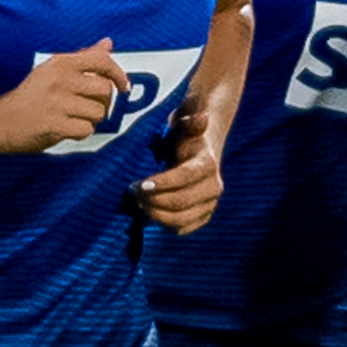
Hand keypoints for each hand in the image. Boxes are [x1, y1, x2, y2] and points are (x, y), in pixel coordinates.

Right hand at [0, 40, 128, 154]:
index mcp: (60, 63)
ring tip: (71, 118)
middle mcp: (59, 79)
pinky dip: (80, 133)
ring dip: (90, 119)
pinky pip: (86, 130)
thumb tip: (107, 43)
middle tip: (86, 107)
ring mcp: (57, 102)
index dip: (118, 73)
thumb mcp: (52, 71)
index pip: (101, 60)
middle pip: (105, 90)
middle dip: (102, 102)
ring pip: (99, 112)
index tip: (123, 85)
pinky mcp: (54, 124)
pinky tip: (65, 128)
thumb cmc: (29, 97)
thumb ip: (83, 58)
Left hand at [125, 76, 226, 229]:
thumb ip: (191, 123)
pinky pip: (184, 227)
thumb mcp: (185, 126)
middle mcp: (213, 187)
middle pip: (181, 202)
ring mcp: (209, 204)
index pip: (184, 178)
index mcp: (208, 165)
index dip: (162, 183)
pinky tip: (152, 213)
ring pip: (182, 219)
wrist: (199, 151)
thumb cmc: (186, 138)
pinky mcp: (203, 216)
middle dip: (154, 200)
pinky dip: (166, 224)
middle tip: (133, 193)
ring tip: (139, 204)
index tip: (139, 185)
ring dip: (157, 214)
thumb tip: (203, 118)